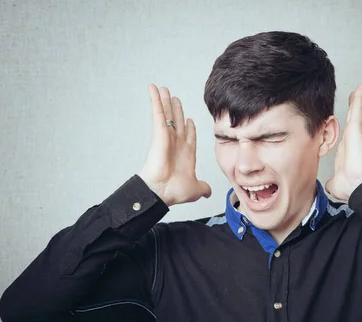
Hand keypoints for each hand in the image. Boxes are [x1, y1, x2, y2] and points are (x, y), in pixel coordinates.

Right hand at [138, 84, 211, 206]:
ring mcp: (167, 137)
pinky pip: (158, 113)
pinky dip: (156, 100)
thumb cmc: (175, 191)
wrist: (162, 191)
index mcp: (186, 154)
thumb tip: (208, 192)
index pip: (188, 136)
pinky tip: (153, 89)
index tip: (189, 119)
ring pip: (167, 114)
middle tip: (175, 99)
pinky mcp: (159, 133)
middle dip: (176, 110)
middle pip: (176, 121)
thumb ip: (203, 188)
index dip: (189, 127)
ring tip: (163, 89)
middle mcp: (176, 144)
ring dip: (165, 101)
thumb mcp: (196, 189)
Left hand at [325, 84, 361, 200]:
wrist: (356, 183)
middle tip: (355, 99)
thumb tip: (331, 185)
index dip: (349, 130)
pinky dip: (358, 98)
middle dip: (353, 110)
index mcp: (347, 151)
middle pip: (352, 121)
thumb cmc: (349, 184)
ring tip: (358, 90)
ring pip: (355, 112)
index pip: (348, 137)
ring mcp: (354, 133)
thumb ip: (333, 181)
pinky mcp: (356, 127)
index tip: (350, 123)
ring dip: (356, 101)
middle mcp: (351, 140)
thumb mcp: (336, 182)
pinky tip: (360, 88)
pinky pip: (357, 108)